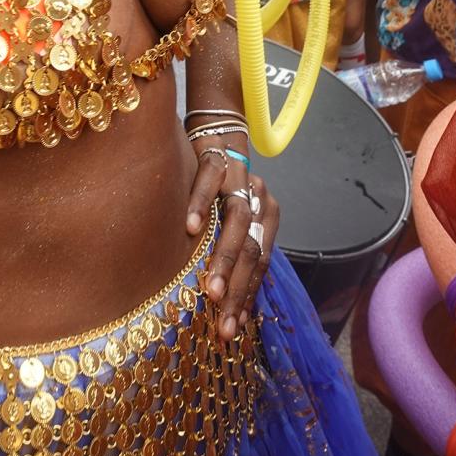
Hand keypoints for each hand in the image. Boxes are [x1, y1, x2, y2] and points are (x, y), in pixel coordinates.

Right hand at [186, 142, 278, 339]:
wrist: (214, 128)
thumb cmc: (218, 184)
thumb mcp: (231, 215)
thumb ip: (234, 248)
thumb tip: (230, 302)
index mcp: (266, 214)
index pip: (261, 261)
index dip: (249, 294)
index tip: (236, 328)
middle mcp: (257, 196)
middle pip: (252, 248)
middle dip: (238, 289)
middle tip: (225, 324)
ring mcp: (237, 176)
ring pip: (236, 220)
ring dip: (224, 259)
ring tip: (211, 290)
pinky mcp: (214, 156)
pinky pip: (208, 182)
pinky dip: (200, 206)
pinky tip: (189, 229)